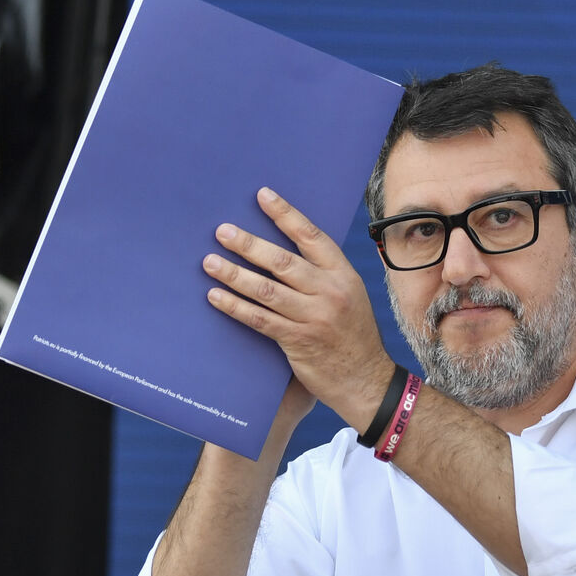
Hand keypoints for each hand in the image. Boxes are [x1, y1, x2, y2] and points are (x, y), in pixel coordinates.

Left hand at [203, 187, 393, 429]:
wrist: (366, 379)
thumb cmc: (353, 335)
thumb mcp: (350, 296)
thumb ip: (323, 276)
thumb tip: (282, 252)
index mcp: (343, 274)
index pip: (312, 236)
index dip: (286, 215)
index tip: (262, 196)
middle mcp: (330, 292)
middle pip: (282, 261)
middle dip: (249, 244)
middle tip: (222, 231)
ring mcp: (314, 317)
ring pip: (267, 289)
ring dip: (234, 274)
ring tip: (210, 262)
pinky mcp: (298, 341)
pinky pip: (260, 319)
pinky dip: (235, 307)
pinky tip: (216, 296)